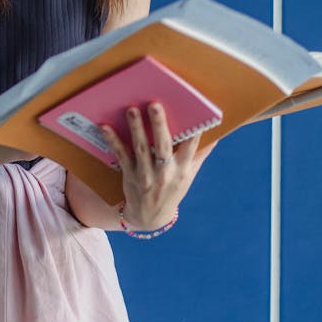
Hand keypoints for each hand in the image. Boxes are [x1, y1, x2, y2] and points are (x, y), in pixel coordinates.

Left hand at [98, 102, 208, 230]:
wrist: (150, 217)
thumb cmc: (172, 189)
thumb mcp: (189, 175)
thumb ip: (199, 154)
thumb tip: (216, 134)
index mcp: (183, 170)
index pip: (191, 147)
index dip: (193, 130)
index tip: (193, 112)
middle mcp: (165, 172)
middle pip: (163, 146)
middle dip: (159, 125)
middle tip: (154, 104)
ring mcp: (146, 174)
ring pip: (141, 148)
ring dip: (136, 128)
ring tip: (132, 110)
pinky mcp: (130, 174)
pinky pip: (121, 155)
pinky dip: (113, 141)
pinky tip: (105, 128)